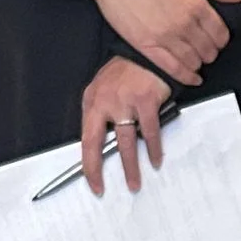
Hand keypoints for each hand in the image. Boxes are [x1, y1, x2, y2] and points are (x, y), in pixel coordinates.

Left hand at [77, 57, 174, 196]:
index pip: (85, 139)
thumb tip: (107, 143)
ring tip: (134, 182)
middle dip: (98, 170)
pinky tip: (155, 159)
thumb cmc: (129, 72)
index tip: (93, 182)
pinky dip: (153, 149)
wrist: (148, 51)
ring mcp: (124, 102)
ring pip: (126, 143)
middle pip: (97, 143)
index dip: (88, 164)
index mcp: (92, 101)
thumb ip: (104, 114)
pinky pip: (149, 132)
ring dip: (131, 166)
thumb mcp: (107, 90)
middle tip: (103, 188)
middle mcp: (104, 102)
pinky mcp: (145, 101)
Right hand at [85, 0, 240, 86]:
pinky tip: (192, 78)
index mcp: (196, 4)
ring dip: (199, 64)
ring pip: (193, 62)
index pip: (220, 34)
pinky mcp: (147, 47)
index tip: (217, 39)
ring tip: (197, 60)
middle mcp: (183, 23)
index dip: (222, 39)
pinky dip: (186, 77)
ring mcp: (165, 37)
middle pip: (209, 50)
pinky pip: (172, 69)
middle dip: (211, 51)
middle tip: (207, 49)